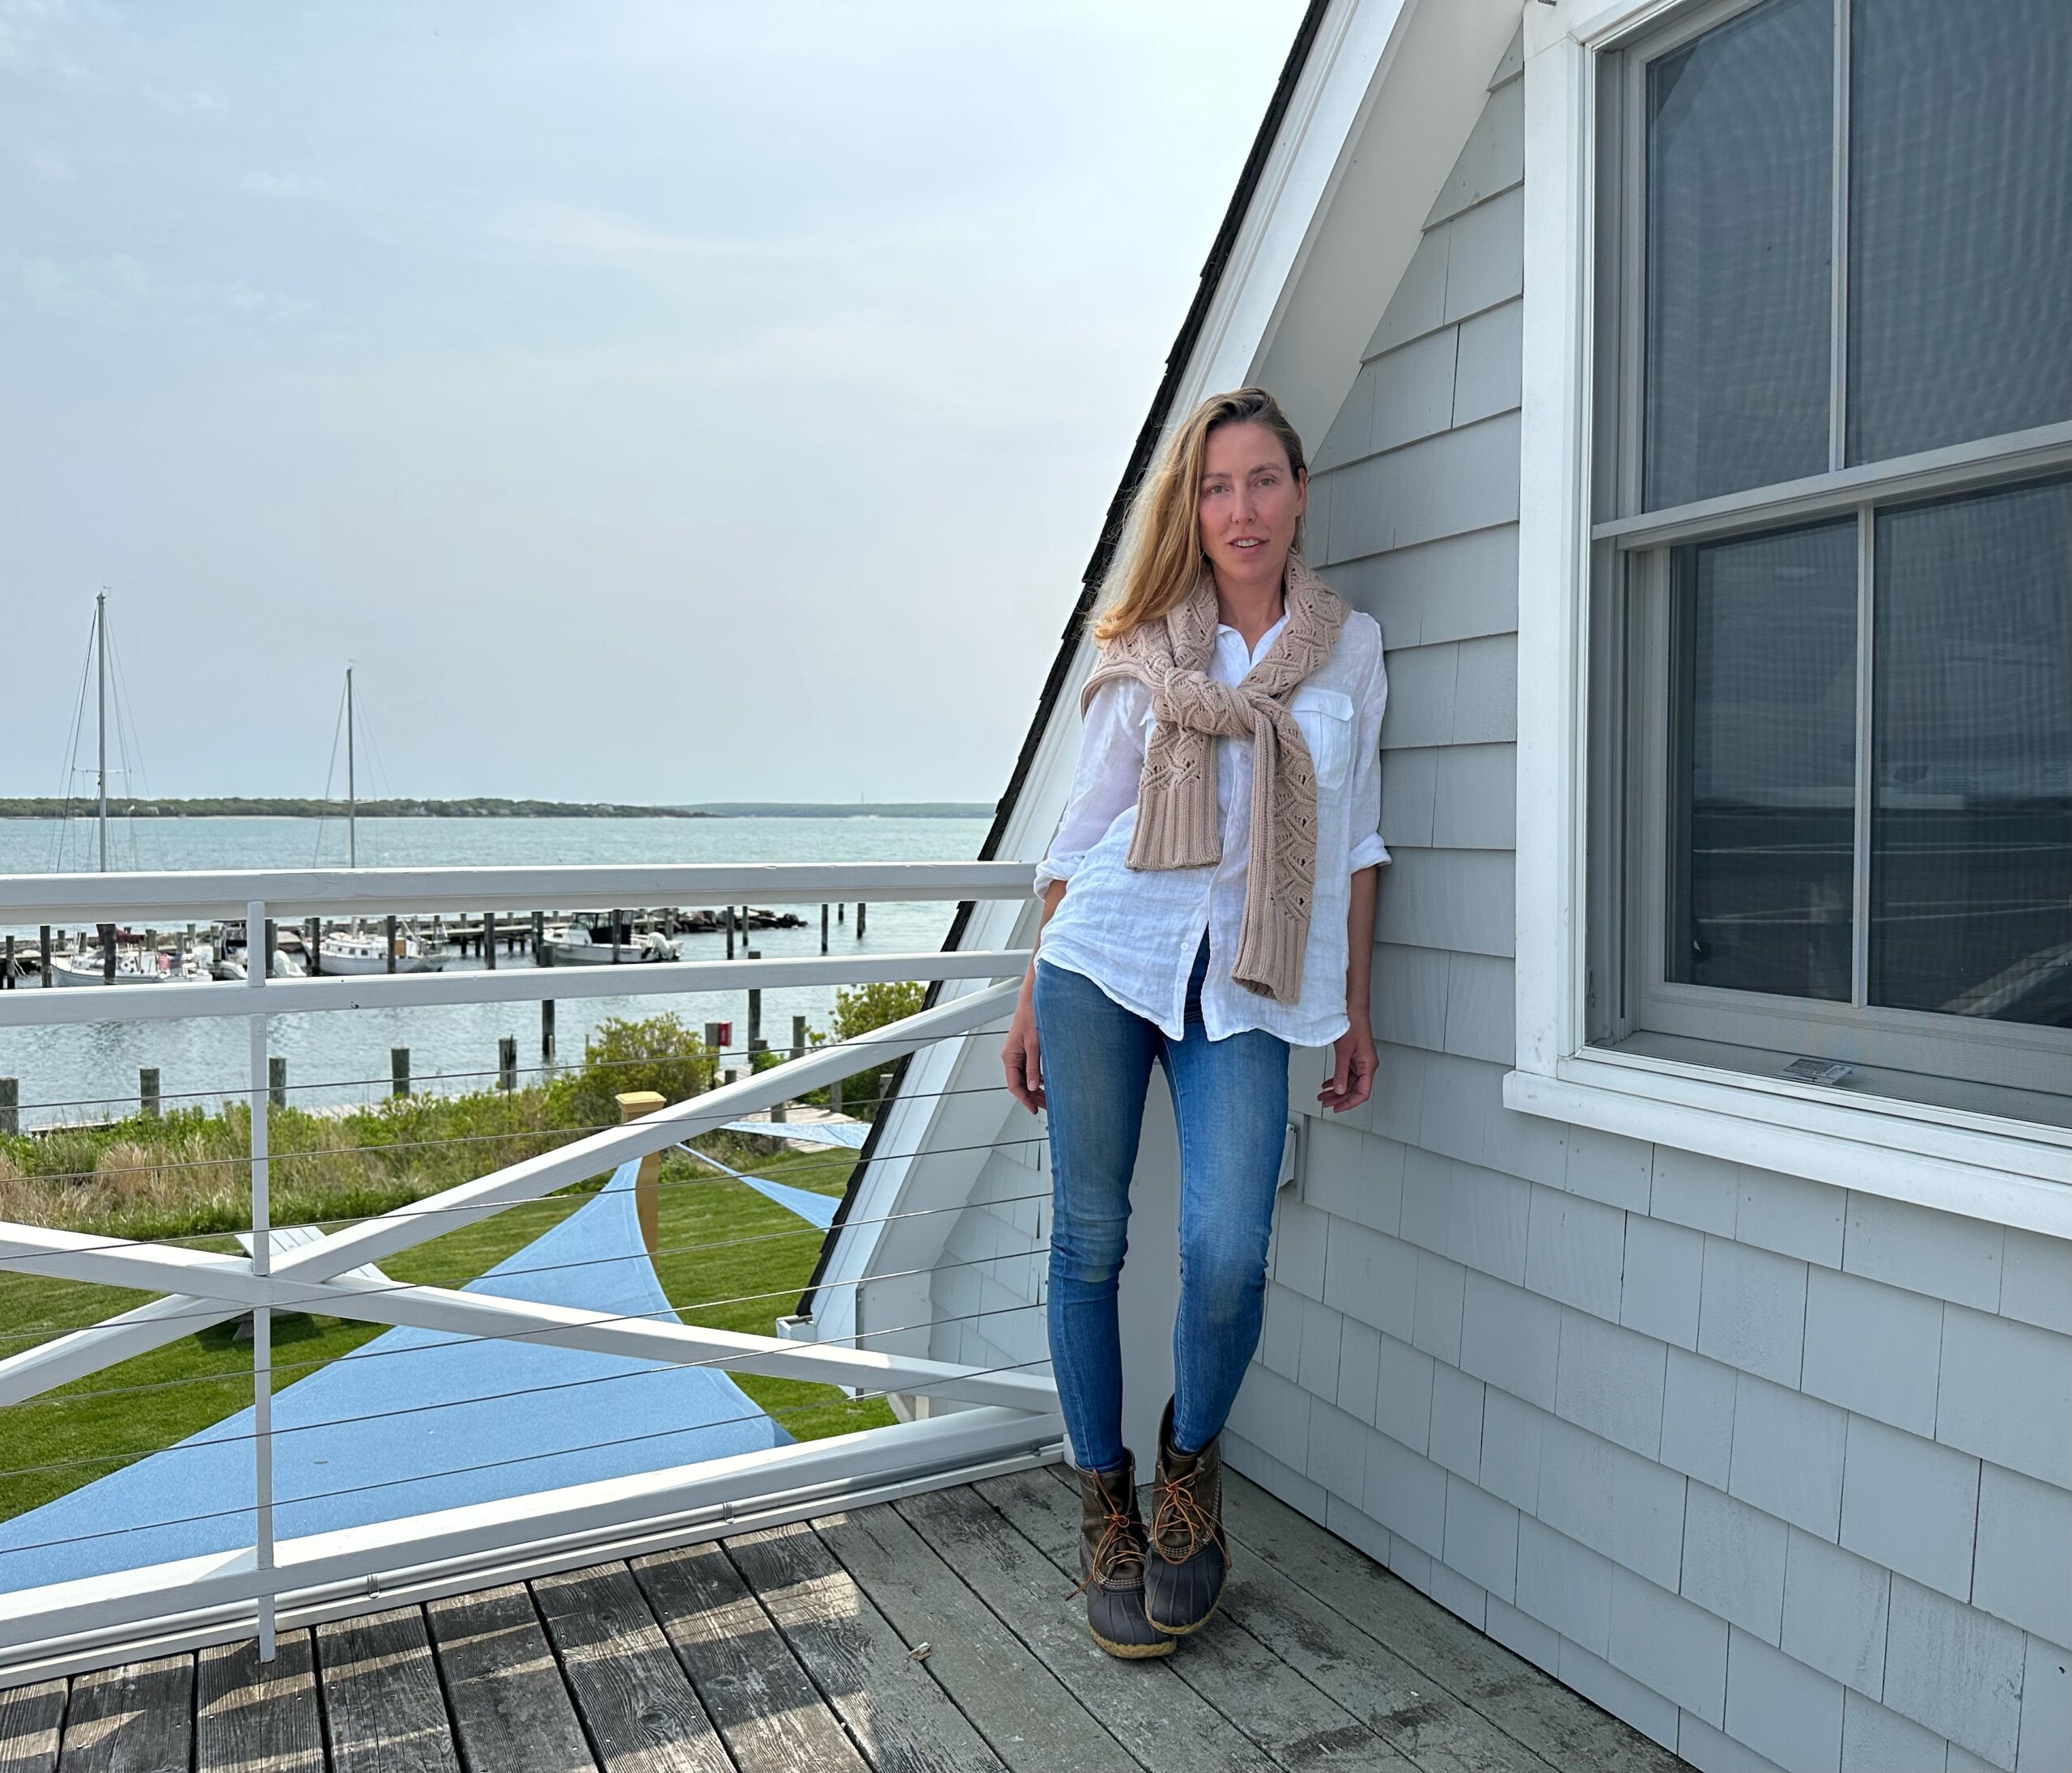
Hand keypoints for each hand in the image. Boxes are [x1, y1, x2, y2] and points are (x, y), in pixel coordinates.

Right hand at [1002, 990, 1044, 1112]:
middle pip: (1019, 1083)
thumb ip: (1033, 1067)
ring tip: (1047, 1097)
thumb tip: (1034, 1086)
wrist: (1032, 999)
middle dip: (1031, 1096)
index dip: (1024, 1099)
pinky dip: (1036, 1078)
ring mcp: (1017, 1053)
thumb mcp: (1034, 1044)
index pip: (1014, 1085)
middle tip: (1045, 1106)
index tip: (1033, 1109)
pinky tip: (1046, 1082)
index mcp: (1009, 1056)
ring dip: (1035, 1088)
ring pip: (1024, 1077)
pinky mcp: (1024, 1049)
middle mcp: (1011, 1056)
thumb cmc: (1031, 1015)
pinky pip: (1028, 1069)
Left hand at [1318, 1014, 1375, 1114]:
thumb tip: (1339, 1090)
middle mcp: (1366, 1065)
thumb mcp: (1343, 1052)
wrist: (1353, 1010)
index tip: (1337, 1108)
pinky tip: (1327, 1085)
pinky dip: (1336, 1080)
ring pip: (1349, 1083)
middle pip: (1354, 1090)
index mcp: (1368, 1065)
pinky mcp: (1354, 1057)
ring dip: (1336, 1090)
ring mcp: (1360, 1062)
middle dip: (1339, 1098)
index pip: (1362, 1093)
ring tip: (1323, 1096)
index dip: (1349, 1103)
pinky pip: (1346, 1074)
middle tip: (1325, 1103)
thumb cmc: (1353, 1025)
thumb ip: (1341, 1073)